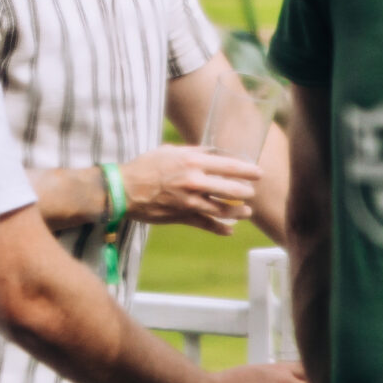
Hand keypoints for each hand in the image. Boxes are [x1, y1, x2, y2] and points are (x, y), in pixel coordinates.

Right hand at [123, 145, 259, 235]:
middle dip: (246, 192)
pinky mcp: (183, 217)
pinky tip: (230, 230)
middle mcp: (195, 181)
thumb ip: (194, 153)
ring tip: (246, 211)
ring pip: (223, 209)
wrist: (125, 189)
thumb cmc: (146, 166)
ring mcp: (190, 201)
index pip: (229, 166)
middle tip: (252, 192)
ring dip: (238, 212)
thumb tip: (213, 154)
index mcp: (193, 161)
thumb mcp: (170, 151)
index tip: (258, 173)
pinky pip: (207, 225)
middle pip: (231, 189)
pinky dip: (221, 229)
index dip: (247, 171)